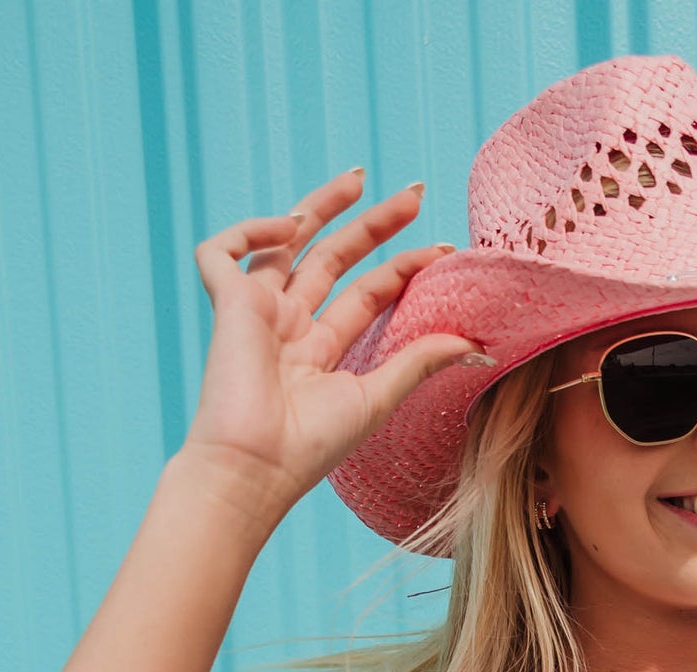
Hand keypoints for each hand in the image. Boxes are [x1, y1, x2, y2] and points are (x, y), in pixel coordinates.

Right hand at [179, 169, 486, 517]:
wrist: (256, 467)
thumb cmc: (310, 447)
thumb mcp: (377, 398)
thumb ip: (419, 362)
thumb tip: (474, 342)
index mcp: (322, 352)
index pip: (367, 294)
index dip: (402, 267)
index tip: (442, 248)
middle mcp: (289, 327)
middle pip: (333, 259)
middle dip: (372, 224)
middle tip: (414, 193)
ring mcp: (256, 312)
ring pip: (285, 241)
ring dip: (321, 206)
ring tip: (360, 179)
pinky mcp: (226, 305)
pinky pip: (222, 251)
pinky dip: (253, 228)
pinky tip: (291, 227)